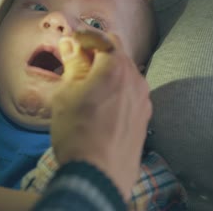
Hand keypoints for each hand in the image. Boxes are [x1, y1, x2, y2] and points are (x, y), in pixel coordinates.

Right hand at [50, 35, 151, 200]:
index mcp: (116, 67)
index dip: (85, 38)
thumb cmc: (78, 131)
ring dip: (109, 74)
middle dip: (98, 54)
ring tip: (89, 90)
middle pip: (118, 54)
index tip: (71, 43)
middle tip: (77, 65)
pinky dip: (118, 92)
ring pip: (126, 75)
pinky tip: (103, 108)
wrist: (98, 175)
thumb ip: (73, 64)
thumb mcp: (67, 94)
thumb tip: (71, 43)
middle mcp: (136, 79)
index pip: (103, 38)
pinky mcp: (145, 118)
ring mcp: (144, 100)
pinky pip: (131, 95)